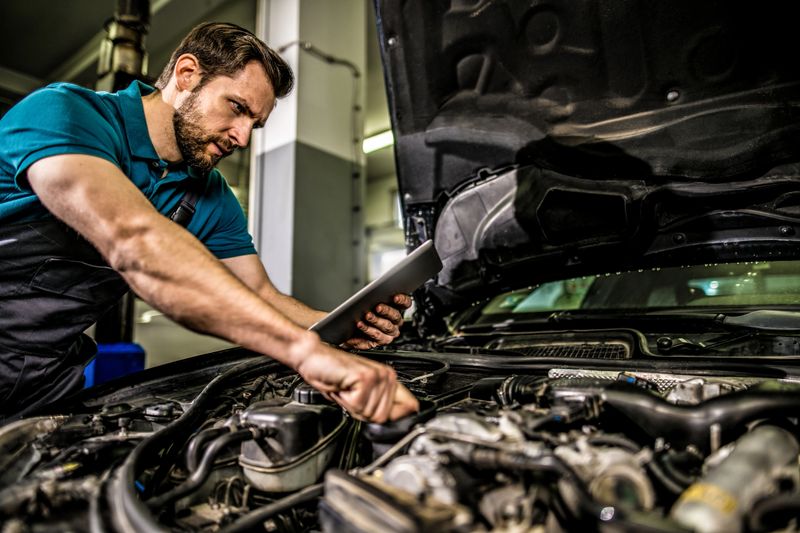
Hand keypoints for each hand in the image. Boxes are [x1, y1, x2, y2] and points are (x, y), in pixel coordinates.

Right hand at [294, 336, 418, 422]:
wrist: (314, 357)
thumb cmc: (332, 374)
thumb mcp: (359, 393)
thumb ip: (377, 404)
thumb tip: (396, 422)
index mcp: (389, 378)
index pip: (411, 406)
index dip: (396, 418)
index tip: (381, 417)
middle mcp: (387, 375)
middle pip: (383, 417)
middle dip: (363, 413)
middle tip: (351, 396)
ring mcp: (377, 376)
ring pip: (370, 414)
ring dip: (352, 406)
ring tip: (346, 390)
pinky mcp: (364, 378)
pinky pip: (358, 406)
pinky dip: (345, 401)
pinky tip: (342, 386)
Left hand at [342, 293, 412, 348]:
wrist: (351, 330)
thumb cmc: (362, 312)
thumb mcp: (368, 302)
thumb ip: (374, 297)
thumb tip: (371, 293)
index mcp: (396, 309)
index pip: (406, 303)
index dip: (402, 300)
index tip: (395, 297)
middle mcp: (396, 322)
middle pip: (395, 316)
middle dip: (386, 311)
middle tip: (378, 307)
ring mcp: (389, 333)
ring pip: (386, 327)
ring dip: (376, 321)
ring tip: (366, 316)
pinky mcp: (380, 341)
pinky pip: (376, 337)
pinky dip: (367, 332)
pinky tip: (360, 327)